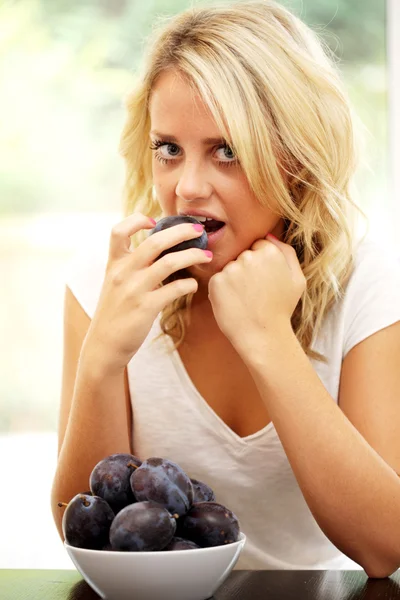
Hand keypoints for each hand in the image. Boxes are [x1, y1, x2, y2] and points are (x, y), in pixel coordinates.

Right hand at [83, 212, 212, 373]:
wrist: (104, 345)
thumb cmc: (115, 312)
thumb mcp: (115, 284)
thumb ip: (131, 265)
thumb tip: (157, 250)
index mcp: (114, 264)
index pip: (118, 231)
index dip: (135, 220)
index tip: (153, 220)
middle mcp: (122, 273)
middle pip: (154, 241)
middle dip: (181, 231)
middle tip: (198, 229)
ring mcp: (134, 290)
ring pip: (169, 263)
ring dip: (192, 255)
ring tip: (206, 255)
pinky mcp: (145, 308)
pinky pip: (174, 289)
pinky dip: (189, 284)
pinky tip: (194, 285)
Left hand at [207, 234, 305, 352]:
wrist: (263, 336)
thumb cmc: (281, 309)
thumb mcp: (297, 279)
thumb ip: (287, 252)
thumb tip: (269, 236)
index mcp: (270, 252)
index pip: (259, 246)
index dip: (262, 265)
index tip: (265, 282)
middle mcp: (249, 256)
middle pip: (243, 255)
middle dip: (247, 270)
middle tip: (255, 293)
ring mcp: (231, 269)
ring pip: (230, 268)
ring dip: (234, 280)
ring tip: (245, 300)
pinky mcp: (216, 281)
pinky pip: (217, 280)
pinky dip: (222, 291)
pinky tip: (234, 303)